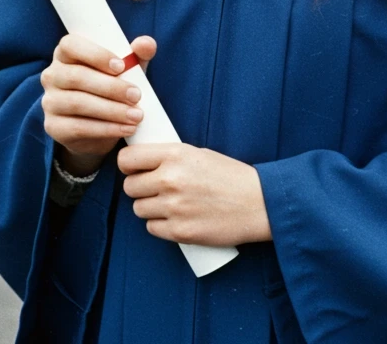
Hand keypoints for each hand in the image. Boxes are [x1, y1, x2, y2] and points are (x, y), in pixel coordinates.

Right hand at [40, 33, 156, 176]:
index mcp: (66, 53)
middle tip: (136, 95)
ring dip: (111, 110)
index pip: (71, 45)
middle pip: (76, 77)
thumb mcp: (126, 69)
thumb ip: (136, 54)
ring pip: (78, 103)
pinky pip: (78, 127)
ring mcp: (50, 101)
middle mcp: (52, 74)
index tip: (121, 66)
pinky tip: (126, 129)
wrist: (99, 127)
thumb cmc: (111, 87)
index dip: (95, 54)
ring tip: (136, 115)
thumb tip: (146, 43)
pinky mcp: (53, 127)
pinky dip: (106, 129)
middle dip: (110, 87)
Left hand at [117, 143, 271, 246]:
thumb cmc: (230, 176)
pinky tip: (176, 218)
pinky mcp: (179, 231)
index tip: (134, 168)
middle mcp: (170, 180)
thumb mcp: (199, 153)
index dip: (128, 165)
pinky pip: (152, 228)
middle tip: (154, 188)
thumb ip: (170, 157)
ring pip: (139, 209)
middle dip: (139, 188)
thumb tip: (142, 160)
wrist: (258, 203)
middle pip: (129, 187)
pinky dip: (160, 225)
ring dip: (149, 207)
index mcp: (175, 155)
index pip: (128, 159)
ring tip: (169, 203)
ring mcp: (173, 207)